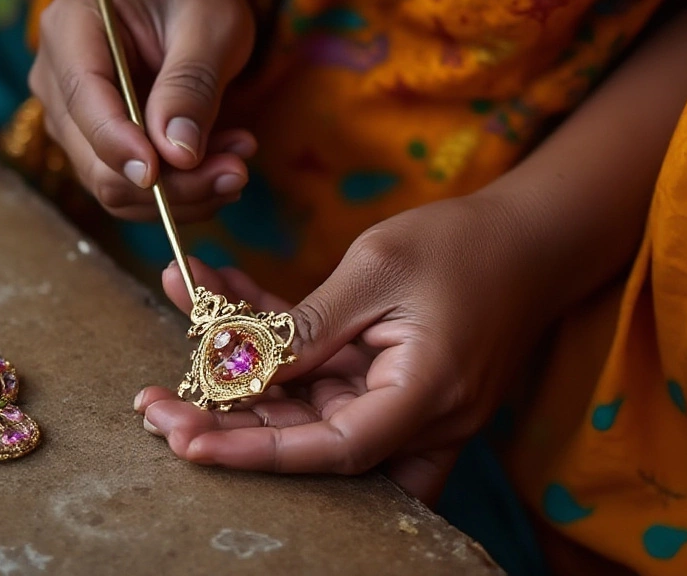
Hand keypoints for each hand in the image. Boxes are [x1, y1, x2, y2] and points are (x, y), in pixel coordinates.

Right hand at [29, 0, 256, 221]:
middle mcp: (55, 75)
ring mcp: (69, 117)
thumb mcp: (210, 25)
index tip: (159, 172)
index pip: (83, 97)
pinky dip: (179, 189)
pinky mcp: (92, 145)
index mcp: (70, 23)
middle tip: (238, 170)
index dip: (117, 142)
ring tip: (239, 163)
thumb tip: (177, 154)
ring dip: (181, 190)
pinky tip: (222, 164)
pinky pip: (129, 188)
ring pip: (113, 183)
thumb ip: (191, 86)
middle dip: (167, 180)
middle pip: (96, 156)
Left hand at [134, 195, 545, 500]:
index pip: (331, 449)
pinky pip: (321, 371)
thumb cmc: (467, 244)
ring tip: (177, 309)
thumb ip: (311, 326)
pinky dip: (272, 339)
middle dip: (227, 419)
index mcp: (426, 394)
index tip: (187, 442)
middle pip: (308, 440)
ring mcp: (403, 402)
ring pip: (304, 403)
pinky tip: (218, 290)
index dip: (254, 451)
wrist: (533, 236)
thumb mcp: (379, 268)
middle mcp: (417, 415)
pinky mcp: (389, 379)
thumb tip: (245, 370)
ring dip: (239, 366)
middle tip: (152, 403)